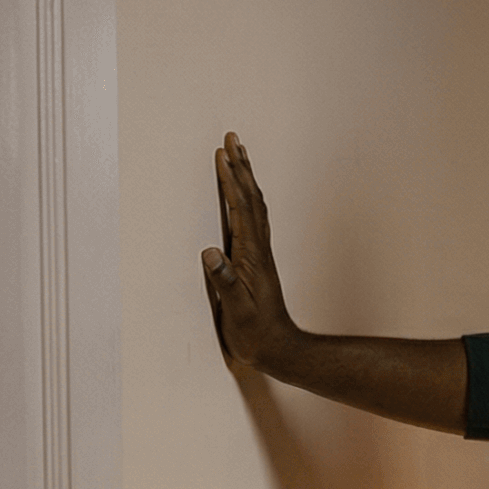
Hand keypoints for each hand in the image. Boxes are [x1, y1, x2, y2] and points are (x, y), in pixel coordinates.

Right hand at [200, 131, 298, 369]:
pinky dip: (246, 199)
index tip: (223, 153)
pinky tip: (243, 197)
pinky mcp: (257, 262)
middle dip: (241, 167)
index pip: (241, 208)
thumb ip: (224, 282)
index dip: (232, 180)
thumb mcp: (237, 310)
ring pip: (254, 206)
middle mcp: (259, 249)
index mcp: (252, 255)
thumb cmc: (256, 334)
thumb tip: (209, 251)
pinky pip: (252, 220)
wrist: (279, 350)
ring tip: (237, 156)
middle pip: (251, 198)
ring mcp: (260, 254)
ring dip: (245, 179)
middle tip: (233, 138)